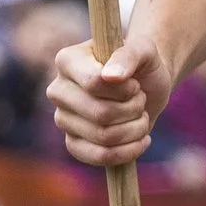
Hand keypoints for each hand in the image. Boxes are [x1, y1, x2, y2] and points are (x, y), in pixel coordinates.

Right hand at [47, 33, 174, 167]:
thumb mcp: (144, 49)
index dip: (124, 89)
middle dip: (133, 108)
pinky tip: (141, 139)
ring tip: (141, 114)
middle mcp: (58, 90)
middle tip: (140, 98)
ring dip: (136, 128)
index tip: (134, 83)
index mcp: (68, 61)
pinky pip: (99, 156)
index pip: (93, 83)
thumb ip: (129, 55)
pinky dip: (128, 151)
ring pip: (104, 136)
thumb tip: (110, 76)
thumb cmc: (142, 63)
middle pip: (100, 113)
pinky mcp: (73, 143)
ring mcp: (63, 119)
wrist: (147, 86)